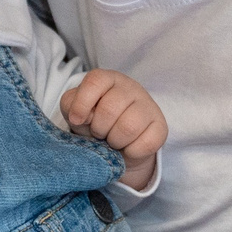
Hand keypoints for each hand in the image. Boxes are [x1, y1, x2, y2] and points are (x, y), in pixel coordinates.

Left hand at [61, 69, 166, 188]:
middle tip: (99, 133)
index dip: (82, 103)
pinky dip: (131, 152)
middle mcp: (131, 88)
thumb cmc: (95, 122)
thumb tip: (82, 115)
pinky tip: (127, 147)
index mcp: (108, 79)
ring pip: (128, 127)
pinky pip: (145, 143)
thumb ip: (71, 106)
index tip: (76, 120)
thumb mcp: (76, 111)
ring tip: (112, 140)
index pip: (95, 81)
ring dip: (114, 141)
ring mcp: (148, 106)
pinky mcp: (160, 127)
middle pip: (109, 108)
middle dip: (98, 128)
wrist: (118, 145)